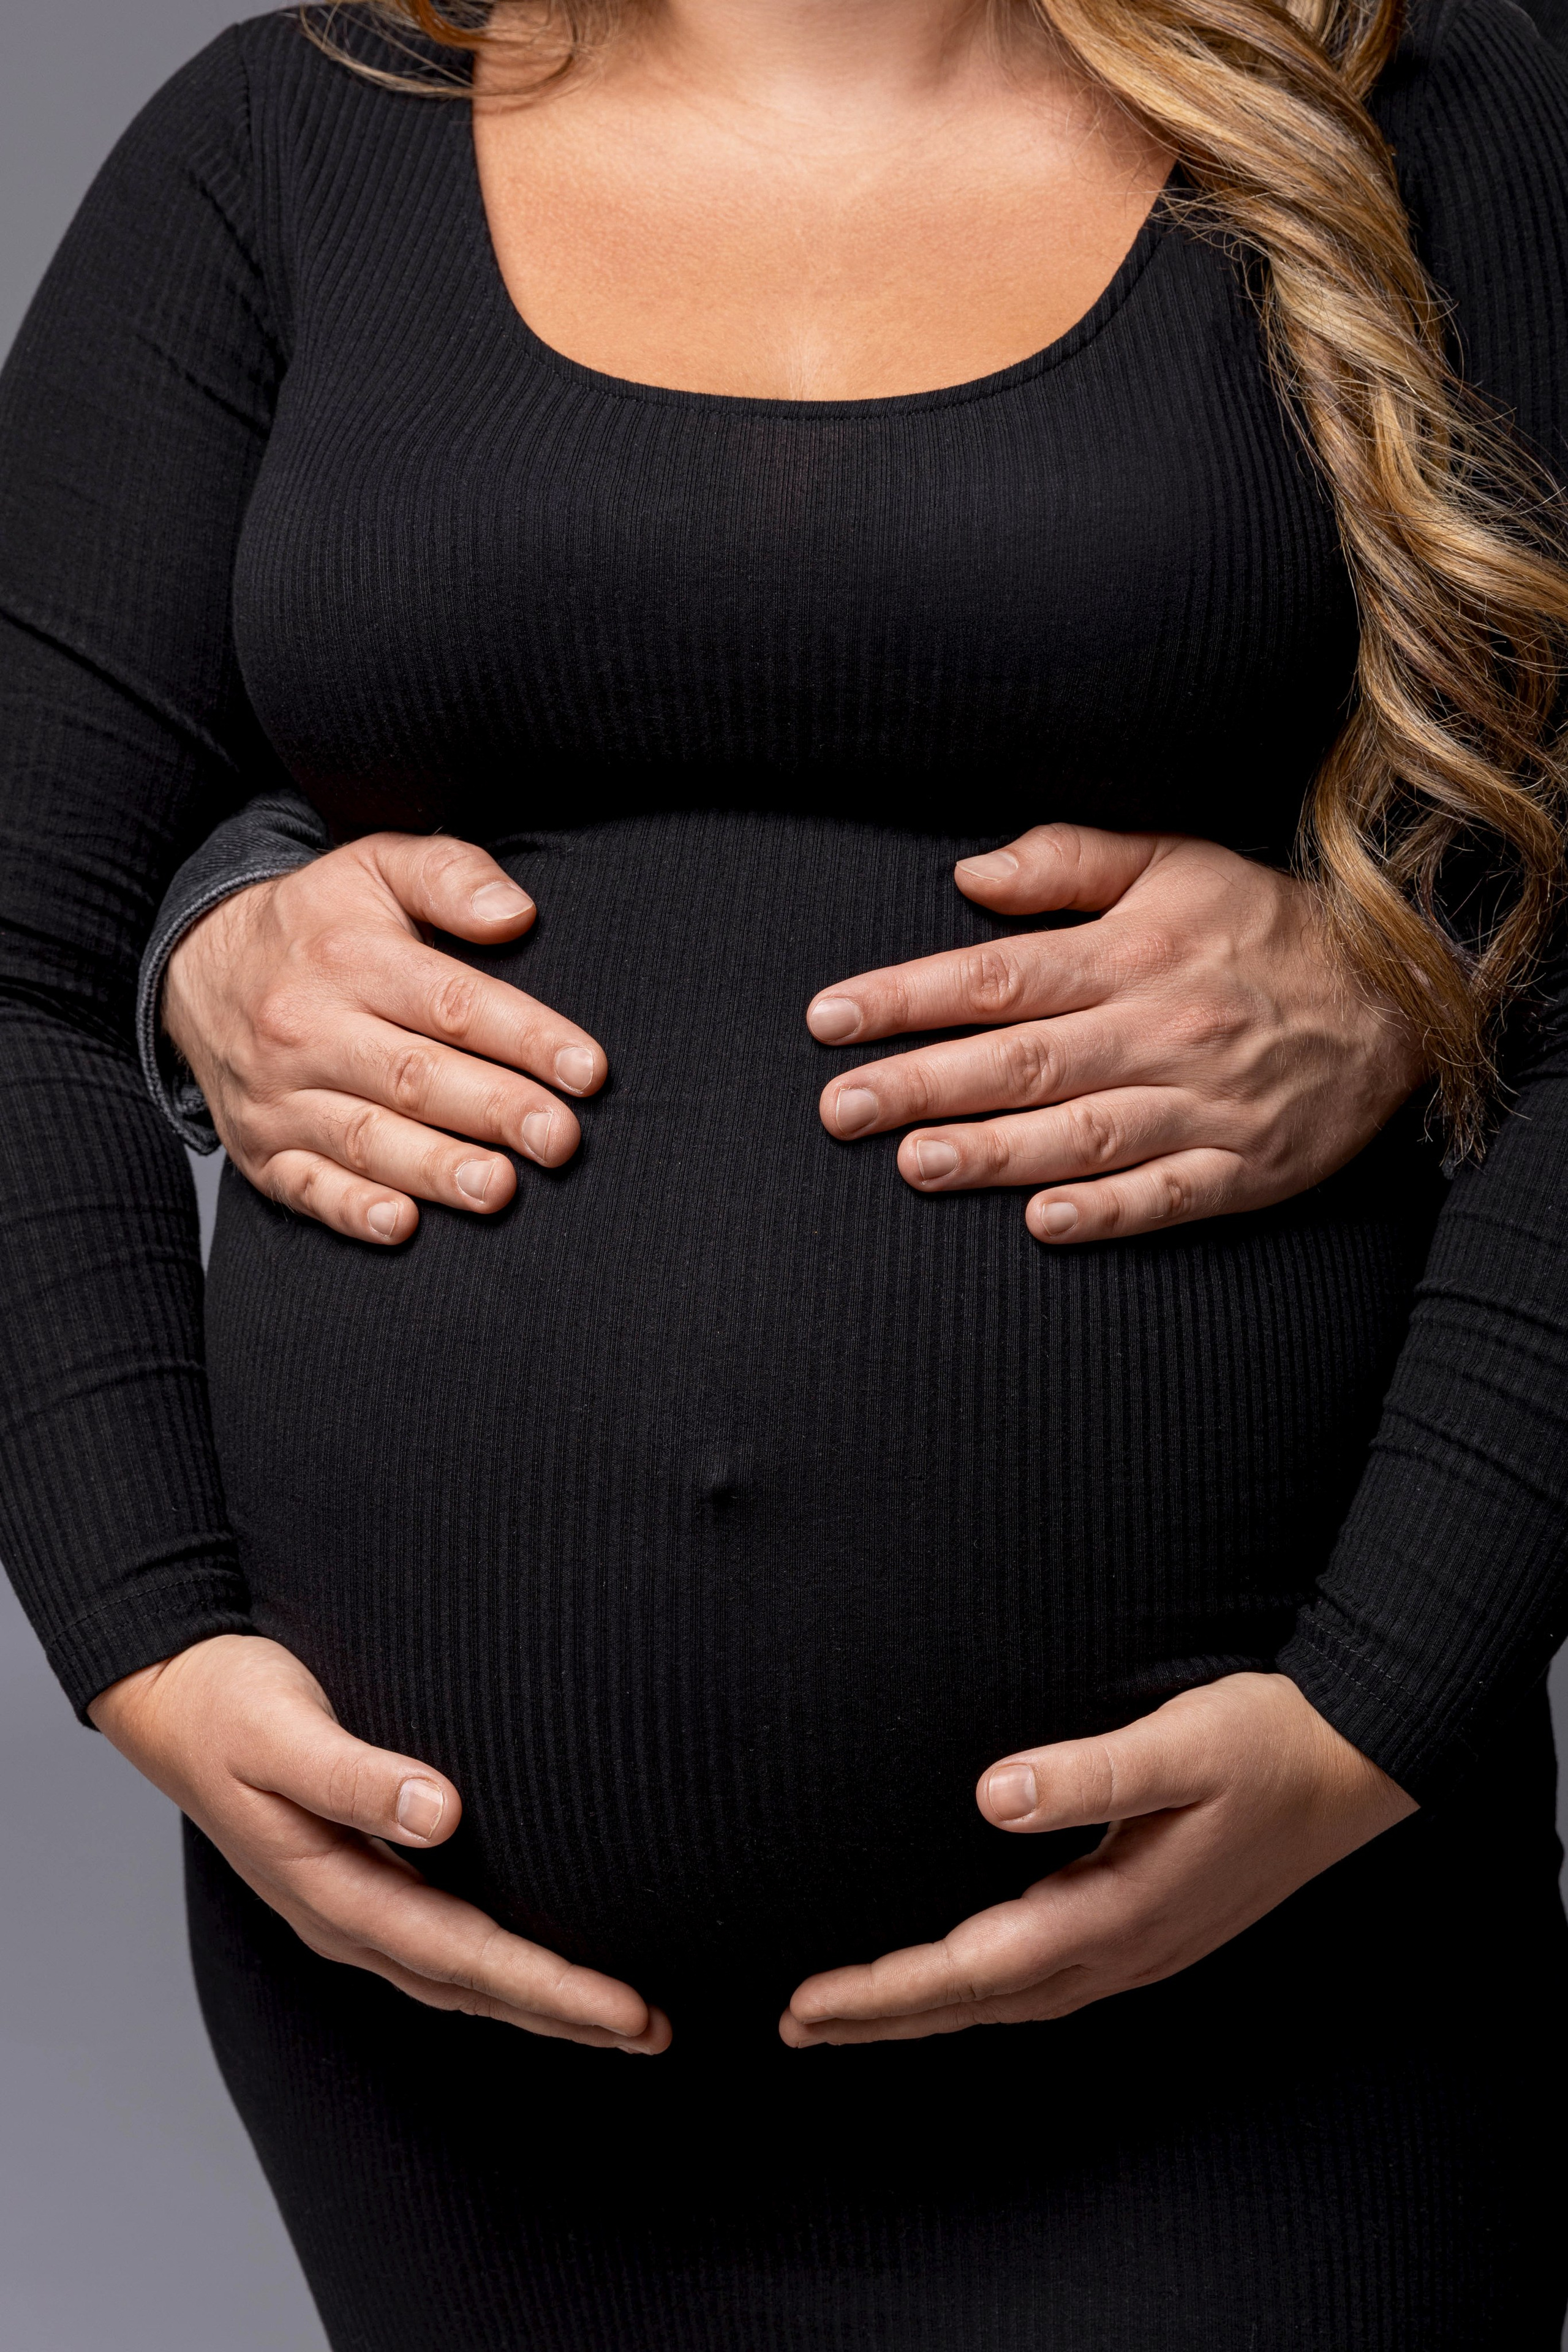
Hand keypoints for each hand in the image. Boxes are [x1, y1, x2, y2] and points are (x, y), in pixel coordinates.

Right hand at [90, 1635, 669, 2050]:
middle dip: (566, 2015)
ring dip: (541, 2002)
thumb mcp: (281, 1731)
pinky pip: (444, 1946)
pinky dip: (502, 1971)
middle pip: (473, 1986)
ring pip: (462, 1977)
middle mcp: (346, 1917)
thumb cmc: (230, 1702)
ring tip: (624, 2021)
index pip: (464, 1955)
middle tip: (656, 2032)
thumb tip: (441, 1812)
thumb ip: (353, 1775)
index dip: (550, 1987)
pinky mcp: (359, 1882)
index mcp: (332, 1891)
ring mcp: (351, 1907)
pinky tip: (544, 1967)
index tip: (627, 2009)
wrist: (172, 1696)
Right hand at [163, 832, 607, 1244]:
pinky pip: (305, 1187)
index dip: (524, 1037)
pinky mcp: (260, 1149)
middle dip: (493, 1110)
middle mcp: (308, 1028)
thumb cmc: (319, 923)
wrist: (197, 965)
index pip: (452, 1003)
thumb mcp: (376, 866)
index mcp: (349, 958)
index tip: (586, 1069)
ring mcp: (279, 1096)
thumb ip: (451, 876)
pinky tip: (403, 1225)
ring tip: (498, 1188)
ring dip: (434, 1168)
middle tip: (559, 1139)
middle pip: (414, 1076)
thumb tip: (516, 913)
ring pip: (365, 1138)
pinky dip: (352, 1210)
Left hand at [780, 1673, 1413, 2046]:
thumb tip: (990, 1798)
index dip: (884, 1990)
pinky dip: (982, 1993)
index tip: (807, 2003)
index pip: (973, 1969)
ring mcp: (1141, 1948)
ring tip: (853, 2014)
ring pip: (1010, 2001)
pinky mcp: (1152, 1929)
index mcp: (1118, 1912)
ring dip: (928, 2009)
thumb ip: (1089, 1773)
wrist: (1355, 1764)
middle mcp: (1124, 1948)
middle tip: (795, 2024)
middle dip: (884, 2017)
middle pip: (979, 2003)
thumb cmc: (1266, 1743)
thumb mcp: (1180, 1742)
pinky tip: (960, 1980)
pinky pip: (1044, 1982)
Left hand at [805, 825, 1427, 1241]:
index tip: (831, 1018)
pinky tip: (1043, 1225)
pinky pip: (1169, 1195)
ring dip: (994, 1153)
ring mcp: (1203, 1105)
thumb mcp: (1176, 862)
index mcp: (1133, 955)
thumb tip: (968, 874)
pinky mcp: (1243, 1167)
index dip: (908, 997)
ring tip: (913, 1163)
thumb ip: (1069, 861)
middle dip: (923, 1083)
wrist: (1400, 995)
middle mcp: (1160, 1030)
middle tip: (839, 1109)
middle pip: (1023, 1060)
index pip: (998, 975)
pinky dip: (1108, 1211)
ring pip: (1082, 1133)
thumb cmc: (1264, 927)